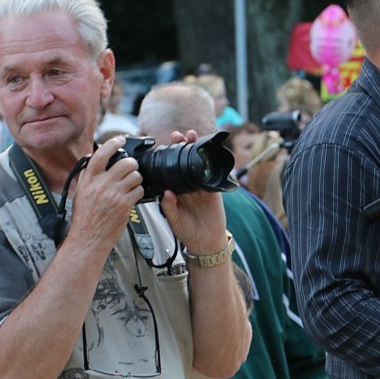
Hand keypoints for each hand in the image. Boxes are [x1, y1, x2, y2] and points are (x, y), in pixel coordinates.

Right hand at [68, 135, 144, 255]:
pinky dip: (139, 192)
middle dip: (132, 165)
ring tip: (132, 185)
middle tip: (131, 169)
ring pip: (135, 176)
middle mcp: (101, 185)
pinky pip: (139, 190)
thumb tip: (90, 156)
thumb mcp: (80, 192)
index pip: (100, 154)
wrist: (88, 239)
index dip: (112, 143)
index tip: (120, 139)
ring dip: (137, 179)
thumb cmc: (85, 218)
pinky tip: (133, 197)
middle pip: (125, 163)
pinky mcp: (124, 204)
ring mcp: (113, 194)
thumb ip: (86, 174)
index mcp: (89, 180)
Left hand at [159, 130, 227, 252]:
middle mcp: (189, 186)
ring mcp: (202, 187)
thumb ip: (169, 207)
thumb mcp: (173, 220)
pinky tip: (210, 155)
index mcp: (177, 190)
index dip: (169, 157)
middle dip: (184, 146)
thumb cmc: (187, 232)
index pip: (172, 169)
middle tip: (180, 135)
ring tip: (194, 137)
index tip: (164, 145)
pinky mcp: (214, 191)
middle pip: (187, 161)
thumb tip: (166, 193)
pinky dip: (213, 165)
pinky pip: (214, 176)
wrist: (205, 243)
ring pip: (200, 164)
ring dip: (199, 150)